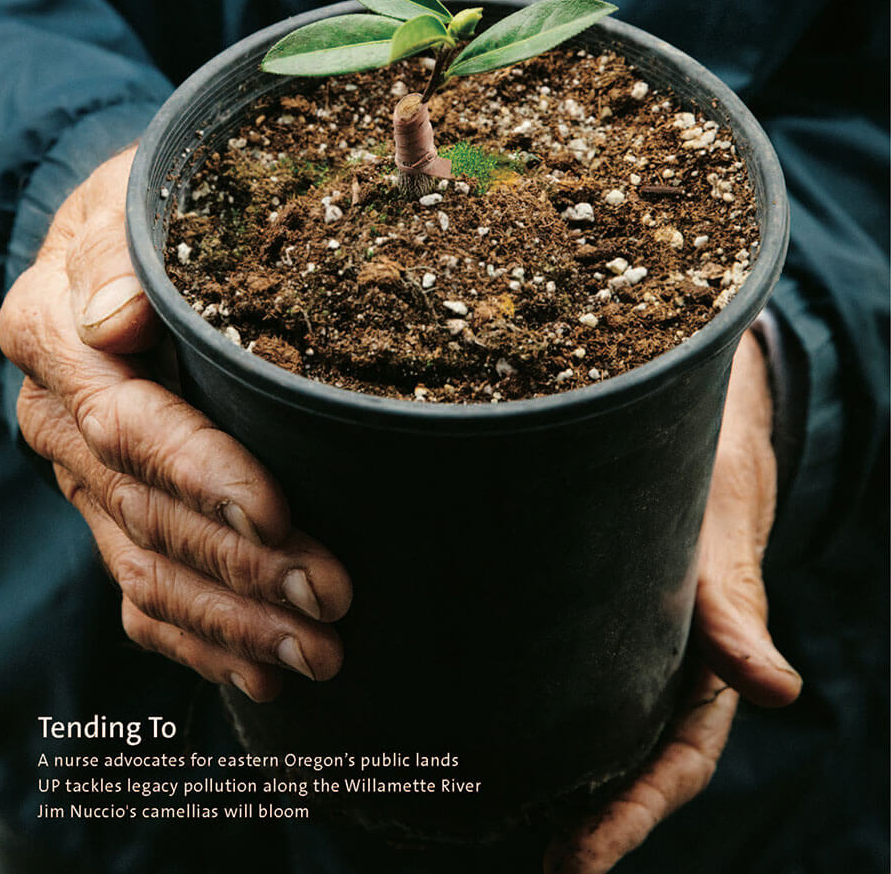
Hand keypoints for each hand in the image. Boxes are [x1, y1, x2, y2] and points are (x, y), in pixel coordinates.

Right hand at [0, 145, 351, 701]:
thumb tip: (114, 320)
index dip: (199, 472)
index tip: (275, 510)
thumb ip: (114, 254)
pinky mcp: (110, 509)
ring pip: (147, 567)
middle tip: (332, 598)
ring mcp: (82, 476)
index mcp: (53, 338)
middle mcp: (59, 418)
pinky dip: (199, 638)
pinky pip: (140, 594)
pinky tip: (261, 671)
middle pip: (147, 510)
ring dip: (233, 619)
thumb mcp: (134, 198)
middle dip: (241, 564)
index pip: (126, 423)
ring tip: (318, 654)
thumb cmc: (151, 205)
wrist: (122, 237)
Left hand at [545, 331, 801, 873]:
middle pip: (633, 765)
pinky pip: (573, 681)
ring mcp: (631, 654)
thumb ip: (738, 618)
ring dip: (565, 780)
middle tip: (549, 866)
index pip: (676, 766)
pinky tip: (496, 732)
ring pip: (601, 732)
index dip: (632, 817)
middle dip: (596, 821)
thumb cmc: (713, 497)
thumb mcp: (721, 551)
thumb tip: (778, 692)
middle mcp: (667, 675)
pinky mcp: (594, 623)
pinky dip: (543, 717)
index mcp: (709, 674)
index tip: (580, 856)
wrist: (694, 443)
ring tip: (503, 819)